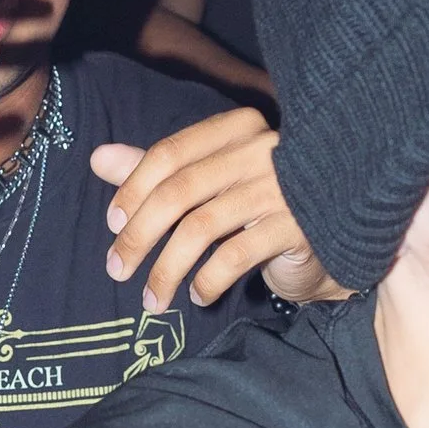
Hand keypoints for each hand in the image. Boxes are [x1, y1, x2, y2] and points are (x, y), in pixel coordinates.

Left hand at [88, 109, 347, 310]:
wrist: (331, 243)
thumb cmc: (261, 209)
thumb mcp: (207, 184)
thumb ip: (155, 170)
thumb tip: (97, 158)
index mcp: (237, 129)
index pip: (170, 154)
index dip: (133, 190)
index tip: (112, 226)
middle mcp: (262, 149)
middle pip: (179, 191)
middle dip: (140, 236)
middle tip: (117, 269)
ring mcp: (284, 188)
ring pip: (201, 227)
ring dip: (166, 269)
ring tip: (152, 299)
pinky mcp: (300, 227)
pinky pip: (235, 256)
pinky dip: (207, 281)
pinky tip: (197, 296)